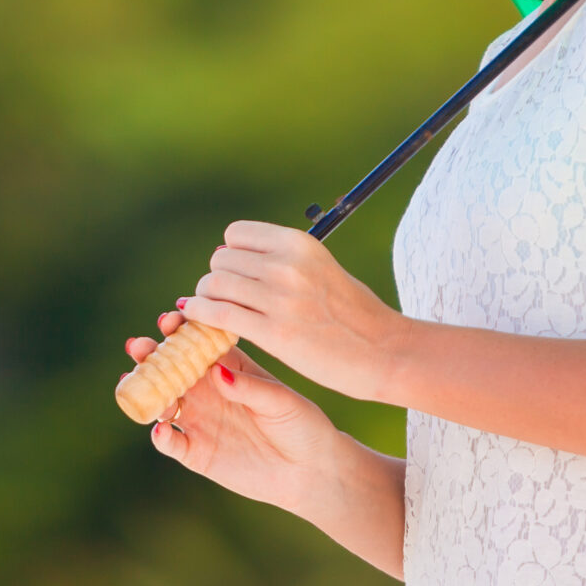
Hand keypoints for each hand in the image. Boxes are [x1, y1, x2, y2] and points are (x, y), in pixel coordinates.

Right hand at [125, 310, 342, 512]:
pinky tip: (161, 429)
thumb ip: (248, 387)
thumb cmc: (301, 425)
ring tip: (138, 382)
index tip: (169, 320)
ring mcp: (200, 421)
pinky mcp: (197, 453)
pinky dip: (160, 436)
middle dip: (151, 354)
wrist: (310, 471)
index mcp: (229, 367)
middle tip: (139, 346)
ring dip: (146, 391)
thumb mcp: (280, 401)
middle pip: (170, 368)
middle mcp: (209, 390)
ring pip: (162, 401)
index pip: (197, 342)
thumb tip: (216, 371)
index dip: (179, 329)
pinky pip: (170, 443)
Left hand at [178, 220, 407, 402]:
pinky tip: (201, 323)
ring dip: (206, 300)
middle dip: (217, 281)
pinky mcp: (274, 333)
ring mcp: (280, 298)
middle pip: (220, 260)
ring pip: (213, 285)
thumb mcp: (320, 268)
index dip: (231, 255)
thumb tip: (229, 257)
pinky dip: (200, 317)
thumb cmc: (353, 314)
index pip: (235, 234)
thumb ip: (281, 260)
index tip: (239, 277)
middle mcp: (287, 265)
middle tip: (226, 301)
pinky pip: (216, 315)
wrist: (385, 351)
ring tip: (215, 314)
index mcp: (299, 243)